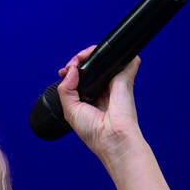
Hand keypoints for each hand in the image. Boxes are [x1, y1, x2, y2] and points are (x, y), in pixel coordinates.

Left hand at [56, 45, 141, 159]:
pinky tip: (97, 55)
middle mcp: (103, 88)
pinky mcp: (125, 77)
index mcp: (90, 97)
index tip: (63, 71)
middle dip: (78, 60)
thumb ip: (66, 88)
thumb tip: (73, 68)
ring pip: (104, 58)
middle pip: (91, 66)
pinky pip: (123, 58)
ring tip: (81, 58)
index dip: (71, 70)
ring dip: (91, 53)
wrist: (111, 137)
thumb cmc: (93, 132)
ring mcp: (115, 82)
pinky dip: (111, 52)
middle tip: (70, 66)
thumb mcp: (70, 110)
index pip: (81, 77)